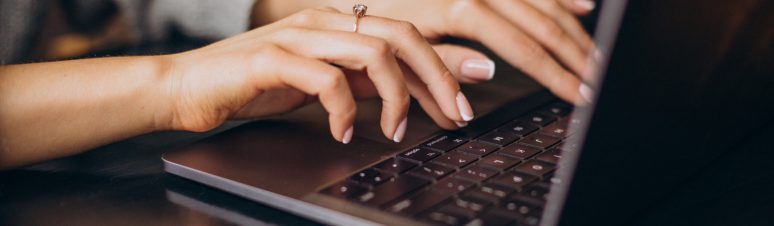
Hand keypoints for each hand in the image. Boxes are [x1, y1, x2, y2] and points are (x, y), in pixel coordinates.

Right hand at [161, 8, 475, 143]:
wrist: (187, 86)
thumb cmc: (254, 84)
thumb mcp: (322, 82)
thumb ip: (363, 81)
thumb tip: (409, 91)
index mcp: (339, 23)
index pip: (407, 37)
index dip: (445, 66)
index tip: (470, 97)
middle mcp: (325, 21)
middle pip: (403, 37)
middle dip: (439, 78)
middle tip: (455, 116)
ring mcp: (300, 35)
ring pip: (374, 53)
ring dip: (396, 98)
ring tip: (394, 131)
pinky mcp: (275, 58)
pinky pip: (328, 80)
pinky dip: (345, 112)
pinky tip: (343, 134)